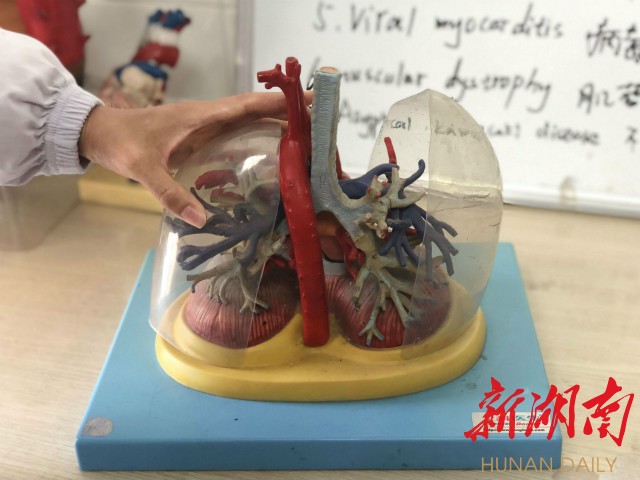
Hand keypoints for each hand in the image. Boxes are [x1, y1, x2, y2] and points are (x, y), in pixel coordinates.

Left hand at [78, 92, 301, 227]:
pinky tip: (269, 151)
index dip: (277, 104)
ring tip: (304, 139)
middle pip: (255, 111)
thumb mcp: (143, 169)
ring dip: (275, 124)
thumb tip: (199, 220)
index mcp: (201, 116)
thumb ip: (169, 193)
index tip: (308, 102)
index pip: (247, 106)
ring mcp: (205, 125)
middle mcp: (208, 117)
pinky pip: (236, 131)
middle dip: (286, 115)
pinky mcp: (200, 135)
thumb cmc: (122, 143)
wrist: (101, 132)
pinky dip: (257, 135)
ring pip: (248, 120)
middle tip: (317, 126)